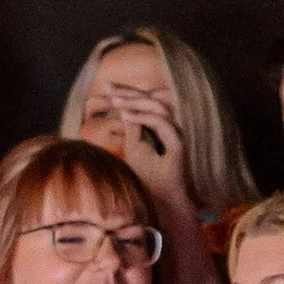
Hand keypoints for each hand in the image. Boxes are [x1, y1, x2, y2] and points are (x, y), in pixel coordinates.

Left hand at [81, 83, 196, 211]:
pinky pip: (160, 122)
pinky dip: (143, 118)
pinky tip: (126, 116)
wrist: (162, 197)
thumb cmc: (149, 175)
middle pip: (149, 99)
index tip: (105, 86)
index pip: (143, 102)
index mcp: (159, 125)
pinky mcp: (178, 142)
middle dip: (127, 91)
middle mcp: (169, 125)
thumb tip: (123, 110)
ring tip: (114, 101)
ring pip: (156, 107)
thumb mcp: (134, 147)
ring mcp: (175, 132)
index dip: (125, 93)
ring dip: (134, 102)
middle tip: (107, 86)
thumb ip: (132, 127)